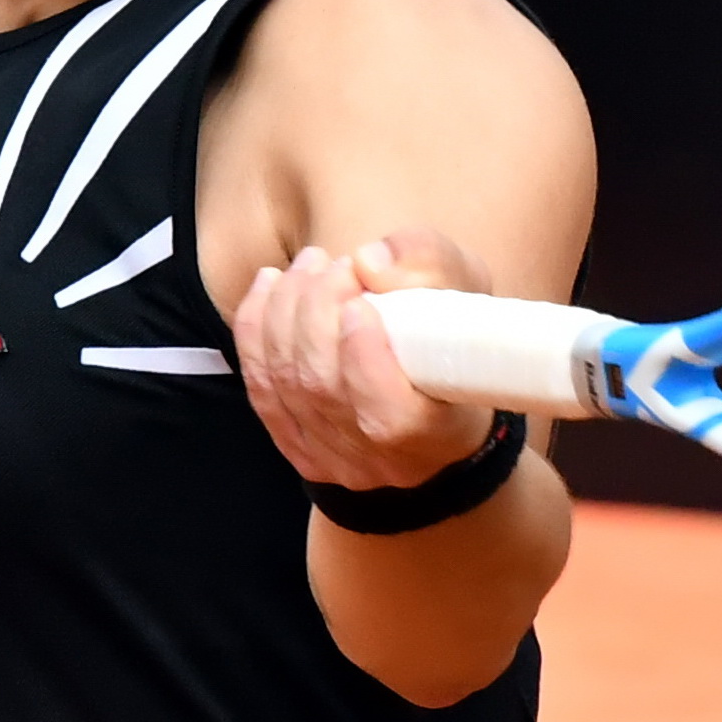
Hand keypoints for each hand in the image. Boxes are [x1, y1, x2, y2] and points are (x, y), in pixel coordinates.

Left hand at [236, 229, 498, 490]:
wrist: (434, 395)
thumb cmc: (455, 337)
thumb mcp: (467, 289)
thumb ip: (429, 265)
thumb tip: (370, 262)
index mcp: (434, 433)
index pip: (387, 416)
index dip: (362, 357)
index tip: (359, 301)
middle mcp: (377, 458)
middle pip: (322, 387)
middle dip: (316, 311)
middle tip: (336, 265)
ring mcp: (330, 457)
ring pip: (286, 384)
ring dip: (284, 310)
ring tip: (309, 264)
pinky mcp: (296, 445)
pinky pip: (260, 389)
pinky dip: (255, 331)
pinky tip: (269, 285)